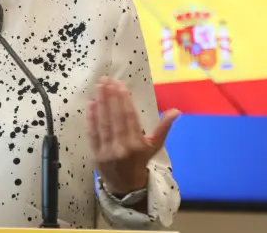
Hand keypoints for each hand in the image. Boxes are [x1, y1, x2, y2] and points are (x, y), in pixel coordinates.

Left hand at [87, 77, 178, 194]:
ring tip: (99, 87)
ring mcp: (107, 151)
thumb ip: (164, 127)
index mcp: (138, 144)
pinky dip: (91, 118)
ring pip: (103, 123)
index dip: (124, 100)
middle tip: (106, 79)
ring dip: (100, 103)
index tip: (120, 84)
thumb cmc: (141, 161)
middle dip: (110, 97)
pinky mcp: (95, 154)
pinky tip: (91, 103)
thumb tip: (176, 111)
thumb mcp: (155, 145)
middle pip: (115, 118)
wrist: (126, 186)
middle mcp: (122, 147)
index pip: (130, 117)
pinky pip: (92, 133)